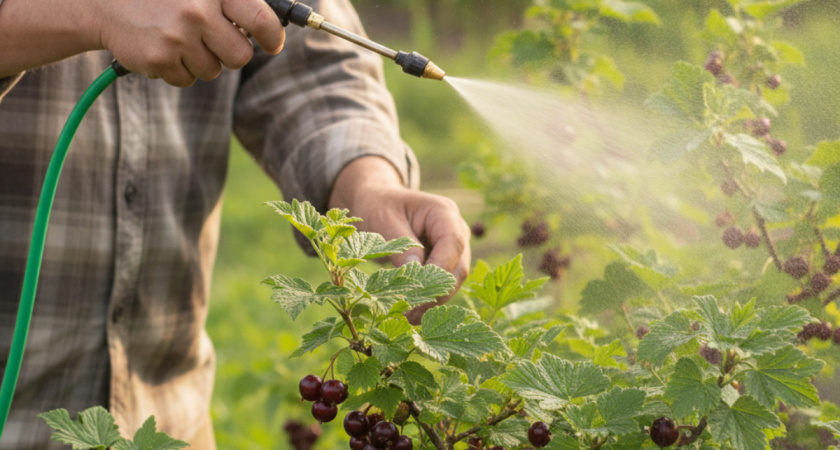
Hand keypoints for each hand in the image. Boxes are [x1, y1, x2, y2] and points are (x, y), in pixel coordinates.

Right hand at [97, 0, 284, 85]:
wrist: (103, 0)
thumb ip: (232, 2)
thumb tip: (270, 26)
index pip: (261, 19)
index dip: (272, 37)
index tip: (271, 43)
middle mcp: (197, 11)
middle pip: (240, 56)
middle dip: (232, 53)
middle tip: (215, 41)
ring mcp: (177, 37)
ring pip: (213, 70)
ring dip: (201, 60)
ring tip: (179, 37)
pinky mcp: (159, 59)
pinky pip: (187, 79)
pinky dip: (178, 69)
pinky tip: (163, 47)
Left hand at [328, 157, 470, 323]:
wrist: (375, 202)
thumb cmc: (378, 206)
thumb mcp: (383, 220)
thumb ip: (401, 245)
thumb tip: (416, 272)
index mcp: (443, 213)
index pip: (453, 244)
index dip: (440, 270)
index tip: (420, 293)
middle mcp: (455, 230)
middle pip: (458, 267)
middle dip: (438, 293)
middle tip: (412, 315)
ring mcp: (452, 247)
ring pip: (453, 280)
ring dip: (434, 301)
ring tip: (408, 319)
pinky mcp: (443, 262)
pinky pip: (442, 283)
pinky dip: (428, 299)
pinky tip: (410, 315)